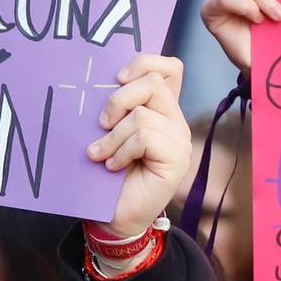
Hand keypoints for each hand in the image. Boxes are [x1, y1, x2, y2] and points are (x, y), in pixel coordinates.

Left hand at [86, 55, 196, 235]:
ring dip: (113, 135)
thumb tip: (100, 81)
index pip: (169, 68)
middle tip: (101, 124)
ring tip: (101, 154)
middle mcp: (175, 121)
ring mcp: (180, 140)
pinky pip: (145, 137)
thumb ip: (116, 107)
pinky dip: (121, 151)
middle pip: (154, 82)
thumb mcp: (108, 132)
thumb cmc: (106, 175)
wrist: (113, 217)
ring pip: (144, 114)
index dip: (144, 63)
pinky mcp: (177, 160)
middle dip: (119, 99)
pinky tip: (113, 166)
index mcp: (161, 110)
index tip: (116, 79)